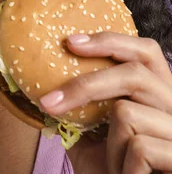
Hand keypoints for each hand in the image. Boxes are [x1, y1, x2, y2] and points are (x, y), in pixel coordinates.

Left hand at [37, 32, 171, 173]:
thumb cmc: (111, 170)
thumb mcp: (89, 135)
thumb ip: (78, 108)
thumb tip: (42, 83)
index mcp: (159, 94)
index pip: (145, 51)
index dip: (111, 41)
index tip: (71, 42)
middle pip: (133, 74)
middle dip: (85, 86)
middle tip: (48, 102)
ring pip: (128, 113)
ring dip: (108, 144)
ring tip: (116, 165)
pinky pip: (140, 147)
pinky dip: (123, 165)